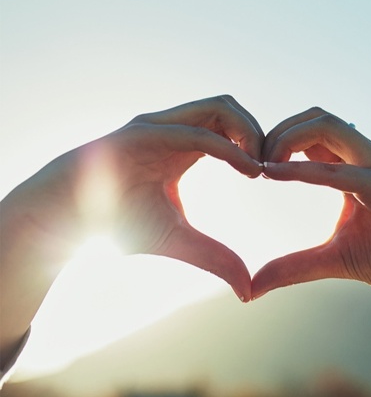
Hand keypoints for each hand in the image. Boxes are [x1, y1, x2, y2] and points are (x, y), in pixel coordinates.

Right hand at [2, 95, 263, 300]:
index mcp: (184, 146)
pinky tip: (250, 172)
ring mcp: (159, 127)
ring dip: (250, 133)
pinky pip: (197, 132)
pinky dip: (229, 147)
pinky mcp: (144, 134)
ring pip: (220, 106)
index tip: (281, 175)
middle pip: (231, 108)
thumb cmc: (116, 226)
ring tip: (264, 168)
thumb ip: (216, 258)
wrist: (64, 220)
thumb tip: (249, 290)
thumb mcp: (179, 242)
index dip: (261, 145)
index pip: (233, 128)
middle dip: (262, 132)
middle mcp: (174, 129)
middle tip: (280, 167)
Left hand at [251, 108, 370, 323]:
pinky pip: (342, 169)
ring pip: (328, 126)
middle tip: (249, 161)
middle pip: (316, 117)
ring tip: (261, 164)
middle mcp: (369, 157)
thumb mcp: (333, 260)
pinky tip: (276, 175)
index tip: (248, 167)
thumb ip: (293, 266)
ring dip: (287, 138)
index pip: (311, 131)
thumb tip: (251, 287)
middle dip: (276, 130)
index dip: (276, 140)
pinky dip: (305, 169)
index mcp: (356, 166)